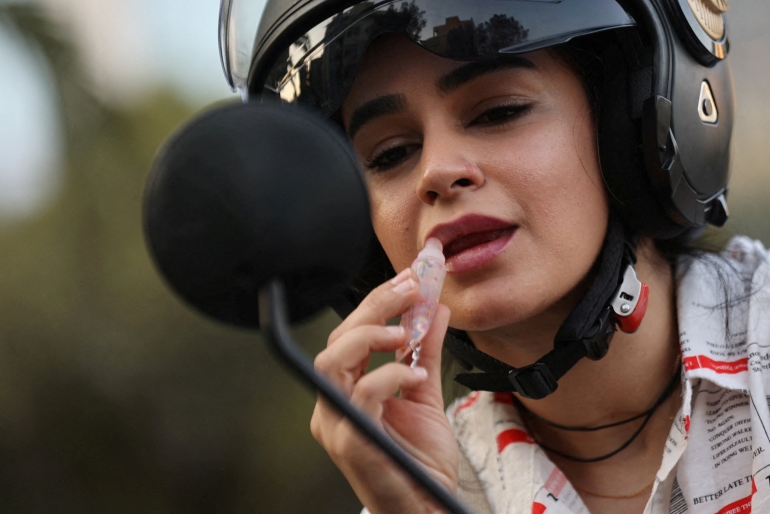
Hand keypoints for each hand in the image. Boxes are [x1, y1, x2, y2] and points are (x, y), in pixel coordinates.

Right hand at [310, 269, 458, 512]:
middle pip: (337, 339)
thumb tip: (436, 310)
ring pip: (333, 360)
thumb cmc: (421, 460)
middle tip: (413, 287)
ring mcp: (338, 424)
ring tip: (406, 331)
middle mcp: (333, 406)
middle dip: (376, 305)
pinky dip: (390, 375)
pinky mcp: (352, 442)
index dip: (378, 302)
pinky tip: (416, 374)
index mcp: (346, 392)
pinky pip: (362, 395)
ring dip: (371, 335)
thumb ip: (427, 352)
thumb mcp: (426, 393)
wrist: (429, 506)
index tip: (411, 277)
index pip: (348, 335)